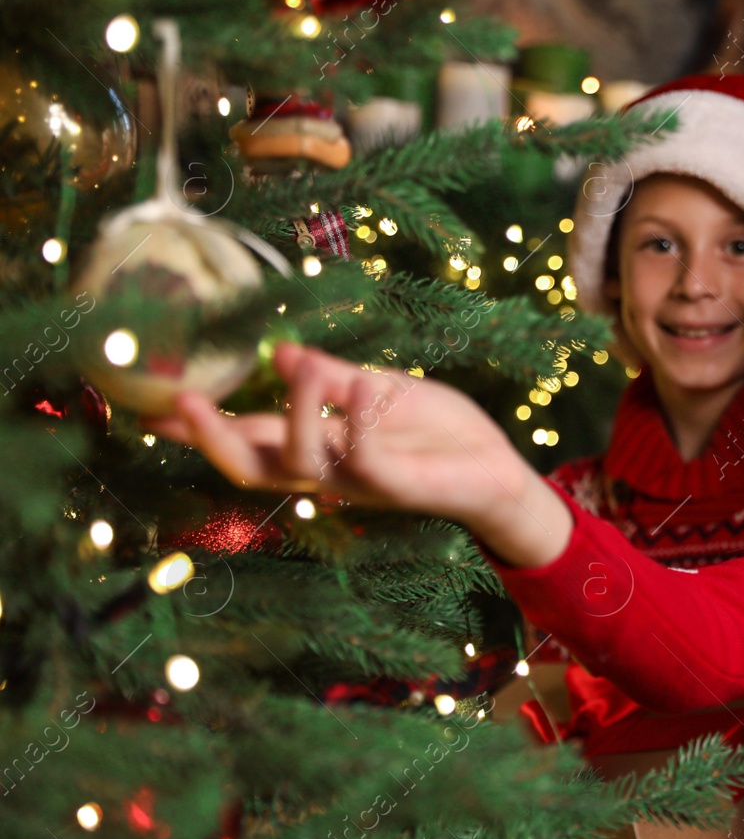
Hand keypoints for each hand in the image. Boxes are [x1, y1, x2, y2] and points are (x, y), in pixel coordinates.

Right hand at [137, 342, 542, 534]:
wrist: (498, 470)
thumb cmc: (438, 432)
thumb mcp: (381, 390)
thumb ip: (334, 378)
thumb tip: (283, 351)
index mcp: (317, 446)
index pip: (248, 439)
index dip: (200, 427)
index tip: (150, 405)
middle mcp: (327, 471)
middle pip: (250, 469)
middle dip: (211, 439)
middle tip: (181, 402)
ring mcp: (360, 483)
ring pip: (300, 465)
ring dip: (295, 411)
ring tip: (302, 363)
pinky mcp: (399, 486)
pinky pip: (365, 461)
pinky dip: (358, 422)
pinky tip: (364, 386)